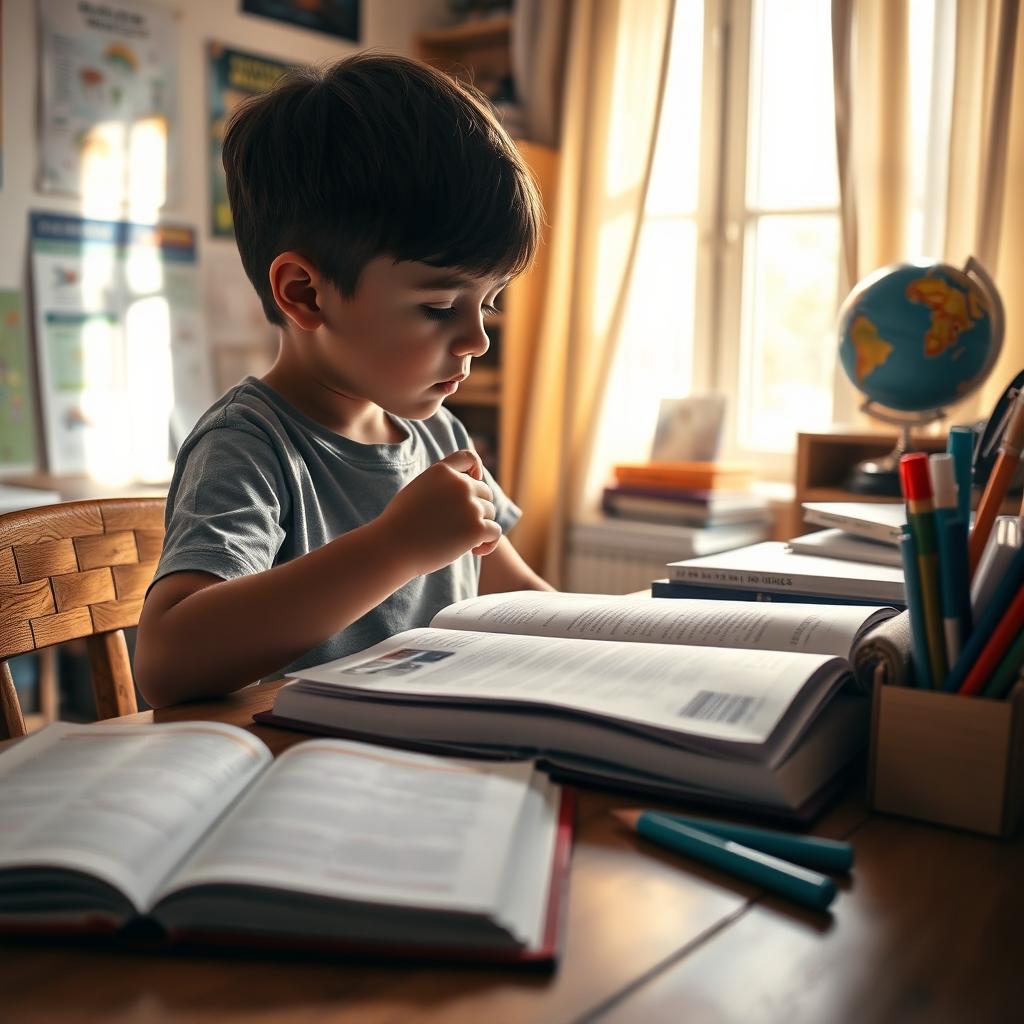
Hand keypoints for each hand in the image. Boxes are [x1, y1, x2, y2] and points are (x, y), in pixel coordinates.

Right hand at [378, 450, 501, 575]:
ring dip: (479, 527)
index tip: (473, 482)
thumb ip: (440, 484)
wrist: (393, 547)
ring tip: (460, 540)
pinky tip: (475, 551)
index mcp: (441, 471)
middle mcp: (459, 484)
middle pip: (485, 492)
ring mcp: (470, 506)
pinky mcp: (476, 528)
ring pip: (490, 513)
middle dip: (476, 508)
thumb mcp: (417, 491)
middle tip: (458, 527)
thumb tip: (468, 484)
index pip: (469, 457)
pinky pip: (495, 532)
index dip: (475, 470)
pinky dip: (488, 543)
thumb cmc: (401, 524)